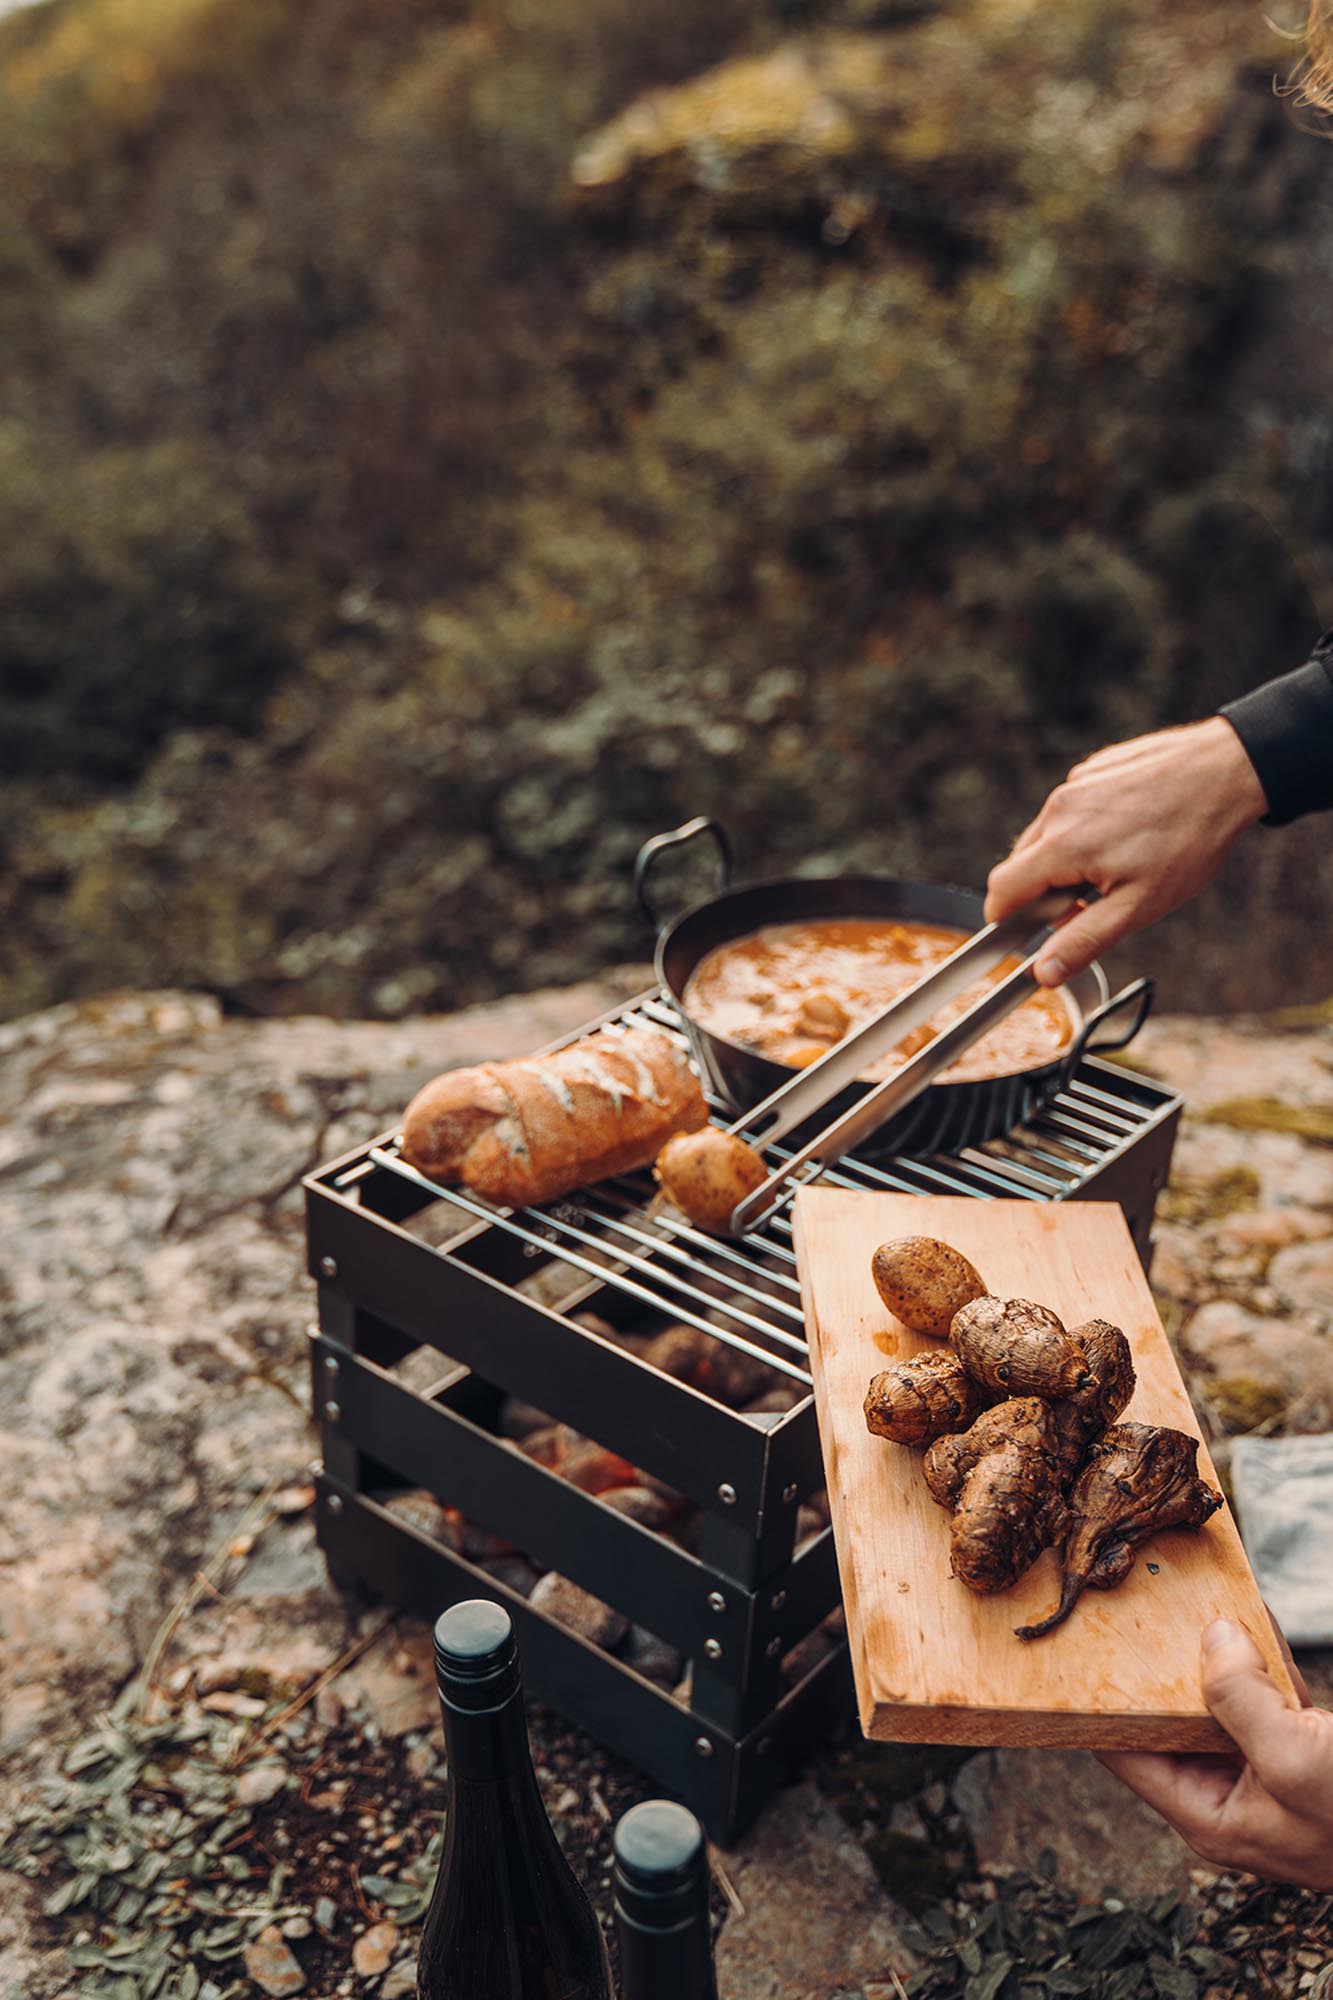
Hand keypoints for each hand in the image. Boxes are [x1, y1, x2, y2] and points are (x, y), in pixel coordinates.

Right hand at [984, 719, 1267, 985]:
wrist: (1227, 772)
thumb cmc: (1189, 839)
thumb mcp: (1139, 906)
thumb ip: (1084, 940)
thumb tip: (1045, 972)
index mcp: (1062, 846)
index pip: (1001, 889)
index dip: (1005, 918)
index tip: (1023, 933)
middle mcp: (1058, 809)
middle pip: (1021, 864)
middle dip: (1043, 892)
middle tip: (1092, 904)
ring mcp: (1074, 784)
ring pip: (1046, 836)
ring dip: (1064, 860)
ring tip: (1117, 866)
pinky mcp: (1091, 770)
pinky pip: (1070, 810)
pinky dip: (1084, 830)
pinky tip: (1126, 833)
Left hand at [1097, 1620, 1332, 1888]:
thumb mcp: (1294, 1759)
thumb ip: (1240, 1697)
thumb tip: (1212, 1638)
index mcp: (1208, 1814)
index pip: (1124, 1750)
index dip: (1099, 1699)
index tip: (1080, 1645)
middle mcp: (1227, 1795)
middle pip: (1169, 1719)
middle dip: (1158, 1664)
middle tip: (1132, 1604)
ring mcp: (1265, 1771)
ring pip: (1218, 1699)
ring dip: (1211, 1652)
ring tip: (1183, 1598)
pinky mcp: (1301, 1749)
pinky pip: (1266, 1695)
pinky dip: (1260, 1658)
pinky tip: (1251, 1618)